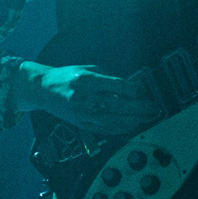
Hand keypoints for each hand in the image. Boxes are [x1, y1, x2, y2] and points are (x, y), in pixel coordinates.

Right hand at [20, 62, 159, 135]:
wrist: (44, 90)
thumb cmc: (67, 76)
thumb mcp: (88, 69)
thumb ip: (108, 78)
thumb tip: (130, 88)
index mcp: (86, 80)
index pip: (117, 86)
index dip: (134, 90)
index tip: (144, 91)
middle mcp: (85, 98)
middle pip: (118, 105)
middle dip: (140, 108)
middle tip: (153, 107)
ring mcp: (83, 113)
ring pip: (114, 121)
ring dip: (134, 121)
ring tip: (147, 118)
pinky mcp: (82, 124)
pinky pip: (106, 129)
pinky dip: (121, 128)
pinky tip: (132, 126)